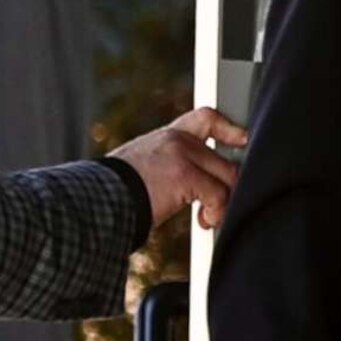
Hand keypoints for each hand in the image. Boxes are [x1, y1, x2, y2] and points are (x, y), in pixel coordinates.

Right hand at [113, 107, 246, 230]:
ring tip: (208, 218)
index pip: (205, 118)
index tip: (243, 140)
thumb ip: (171, 166)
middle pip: (224, 158)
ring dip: (223, 204)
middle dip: (227, 186)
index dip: (230, 129)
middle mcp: (176, 140)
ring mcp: (182, 155)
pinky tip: (204, 223)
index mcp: (166, 137)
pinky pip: (218, 195)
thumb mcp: (143, 168)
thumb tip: (195, 188)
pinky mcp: (185, 175)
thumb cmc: (113, 193)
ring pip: (226, 177)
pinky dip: (216, 213)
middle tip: (215, 209)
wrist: (97, 200)